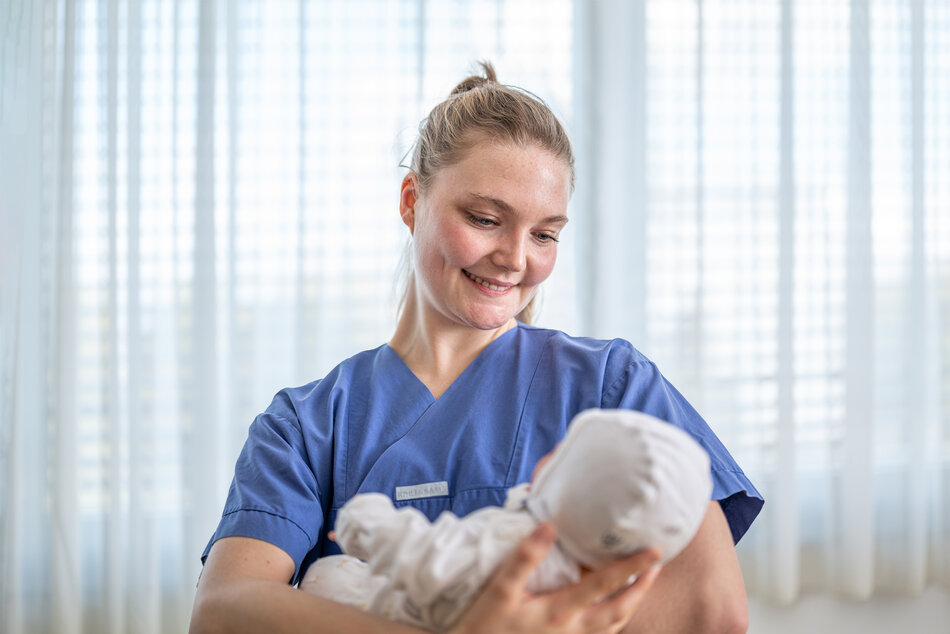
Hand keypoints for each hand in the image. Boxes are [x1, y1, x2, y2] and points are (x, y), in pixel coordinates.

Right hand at [450, 523, 660, 633]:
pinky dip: (614, 622)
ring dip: (632, 605)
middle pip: (620, 610)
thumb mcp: (500, 589)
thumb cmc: (485, 626)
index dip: (632, 567)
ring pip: (614, 627)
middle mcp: (573, 631)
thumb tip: (549, 526)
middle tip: (657, 567)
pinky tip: (612, 611)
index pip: (605, 584)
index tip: (655, 551)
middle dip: (642, 588)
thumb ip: (525, 557)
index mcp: (560, 610)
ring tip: (641, 585)